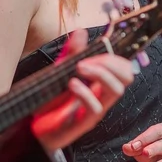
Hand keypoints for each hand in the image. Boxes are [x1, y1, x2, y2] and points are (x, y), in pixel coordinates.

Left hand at [30, 29, 135, 152]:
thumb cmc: (52, 103)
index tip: (98, 48)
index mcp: (100, 84)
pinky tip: (71, 84)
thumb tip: (81, 32)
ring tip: (80, 68)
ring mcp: (96, 110)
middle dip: (111, 62)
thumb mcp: (60, 72)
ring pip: (116, 90)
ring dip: (100, 73)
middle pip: (127, 77)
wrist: (35, 130)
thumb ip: (72, 53)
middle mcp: (103, 96)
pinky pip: (96, 107)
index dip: (116, 55)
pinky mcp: (85, 122)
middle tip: (87, 59)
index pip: (123, 67)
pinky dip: (85, 92)